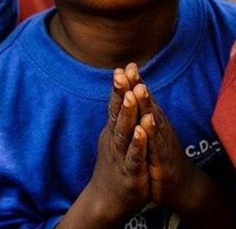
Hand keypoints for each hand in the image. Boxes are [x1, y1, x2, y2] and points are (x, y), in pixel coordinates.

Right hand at [88, 70, 148, 225]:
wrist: (107, 200)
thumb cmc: (115, 163)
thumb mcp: (116, 136)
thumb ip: (119, 114)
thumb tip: (122, 90)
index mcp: (114, 130)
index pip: (117, 104)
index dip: (121, 86)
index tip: (126, 66)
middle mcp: (115, 139)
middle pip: (117, 113)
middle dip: (121, 92)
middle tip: (123, 73)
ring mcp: (121, 156)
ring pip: (124, 132)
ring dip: (128, 112)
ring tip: (132, 94)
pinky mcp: (130, 174)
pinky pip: (134, 157)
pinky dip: (137, 143)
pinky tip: (141, 130)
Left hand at [132, 82, 194, 210]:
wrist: (179, 183)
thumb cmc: (161, 152)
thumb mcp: (150, 129)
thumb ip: (142, 109)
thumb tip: (133, 88)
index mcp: (151, 119)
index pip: (140, 98)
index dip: (133, 82)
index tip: (124, 66)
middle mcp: (157, 127)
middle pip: (145, 103)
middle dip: (136, 86)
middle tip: (129, 70)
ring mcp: (161, 142)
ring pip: (152, 121)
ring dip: (145, 105)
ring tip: (138, 89)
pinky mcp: (162, 161)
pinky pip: (155, 146)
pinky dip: (150, 135)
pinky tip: (144, 124)